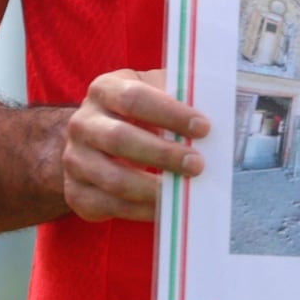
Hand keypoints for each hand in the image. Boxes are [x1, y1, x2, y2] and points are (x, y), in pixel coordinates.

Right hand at [55, 68, 207, 222]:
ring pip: (112, 179)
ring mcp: (73, 159)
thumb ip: (180, 97)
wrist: (93, 140)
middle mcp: (82, 123)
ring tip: (182, 190)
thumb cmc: (137, 113)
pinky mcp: (75, 192)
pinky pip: (107, 206)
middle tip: (197, 165)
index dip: (170, 114)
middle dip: (162, 155)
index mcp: (104, 89)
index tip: (203, 128)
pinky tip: (165, 208)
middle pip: (119, 139)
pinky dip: (139, 211)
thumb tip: (225, 109)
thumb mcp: (154, 92)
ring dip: (152, 189)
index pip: (134, 98)